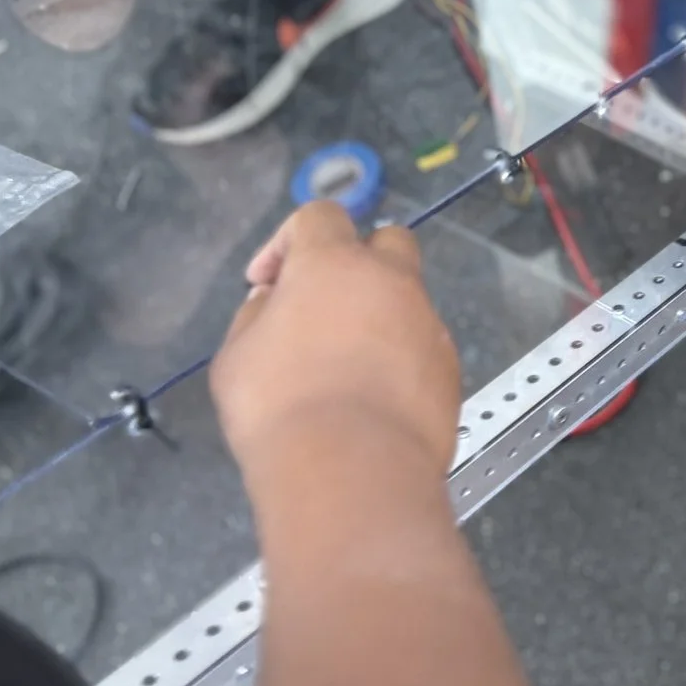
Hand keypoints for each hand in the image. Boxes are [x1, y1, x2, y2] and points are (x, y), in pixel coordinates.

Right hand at [211, 202, 459, 477]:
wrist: (353, 469)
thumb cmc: (279, 407)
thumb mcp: (236, 356)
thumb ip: (256, 315)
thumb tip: (273, 300)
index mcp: (335, 263)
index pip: (319, 216)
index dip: (286, 241)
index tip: (266, 282)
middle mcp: (391, 280)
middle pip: (385, 241)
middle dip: (355, 261)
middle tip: (321, 306)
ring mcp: (428, 322)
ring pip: (407, 298)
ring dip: (377, 314)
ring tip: (341, 365)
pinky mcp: (450, 365)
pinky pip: (422, 344)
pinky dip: (399, 356)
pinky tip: (372, 397)